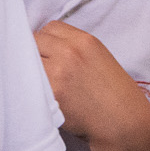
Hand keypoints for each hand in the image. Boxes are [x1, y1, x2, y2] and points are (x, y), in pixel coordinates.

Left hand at [35, 22, 149, 149]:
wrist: (122, 123)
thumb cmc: (114, 94)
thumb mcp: (99, 58)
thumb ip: (74, 48)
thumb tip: (47, 47)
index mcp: (85, 41)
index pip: (50, 27)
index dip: (47, 40)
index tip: (48, 52)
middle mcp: (70, 52)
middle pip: (36, 40)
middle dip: (36, 52)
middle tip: (43, 69)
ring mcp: (58, 71)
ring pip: (27, 60)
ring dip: (29, 69)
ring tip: (40, 83)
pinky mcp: (51, 92)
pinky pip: (28, 81)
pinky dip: (30, 86)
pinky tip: (39, 94)